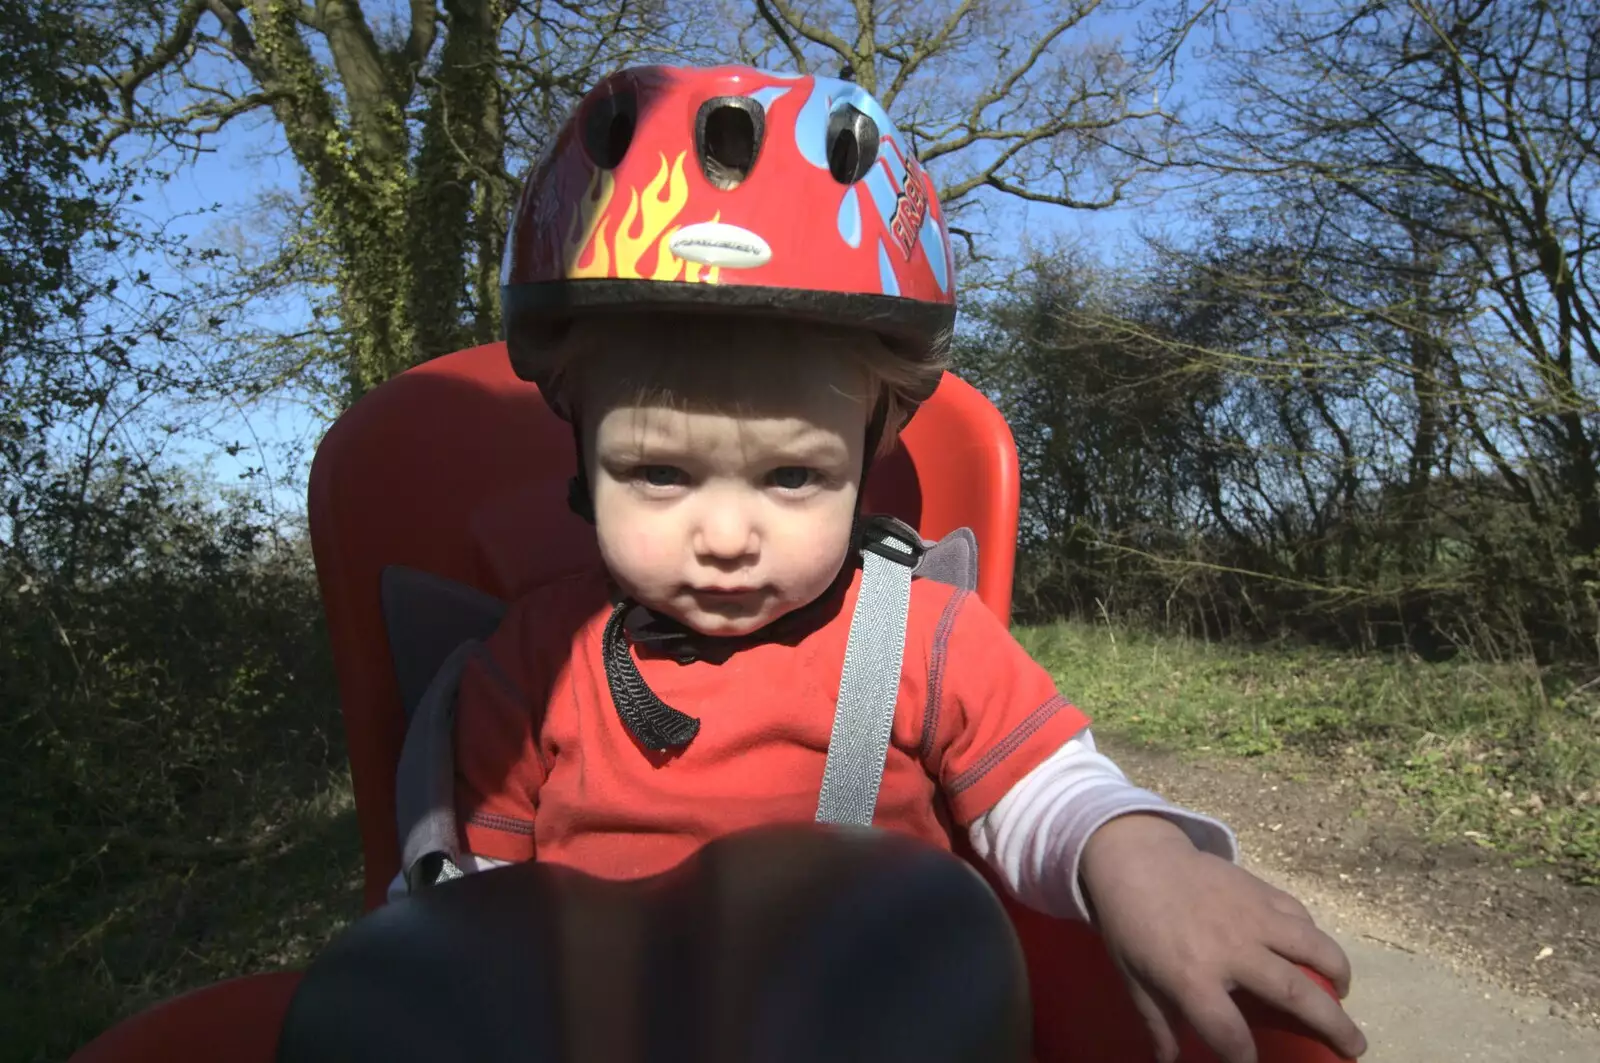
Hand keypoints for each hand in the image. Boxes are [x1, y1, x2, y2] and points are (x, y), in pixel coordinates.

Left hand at [1079, 813, 1367, 1062]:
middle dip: (1331, 1025)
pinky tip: (1315, 951)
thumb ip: (1158, 1024)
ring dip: (1338, 973)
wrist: (1136, 859)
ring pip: (1312, 946)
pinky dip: (1314, 935)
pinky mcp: (1260, 889)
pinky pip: (1299, 914)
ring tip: (1344, 994)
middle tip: (1355, 1048)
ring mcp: (1251, 915)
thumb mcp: (1135, 980)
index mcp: (1193, 977)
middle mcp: (1231, 949)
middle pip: (1293, 994)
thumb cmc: (1131, 925)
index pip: (1230, 1033)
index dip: (1244, 1058)